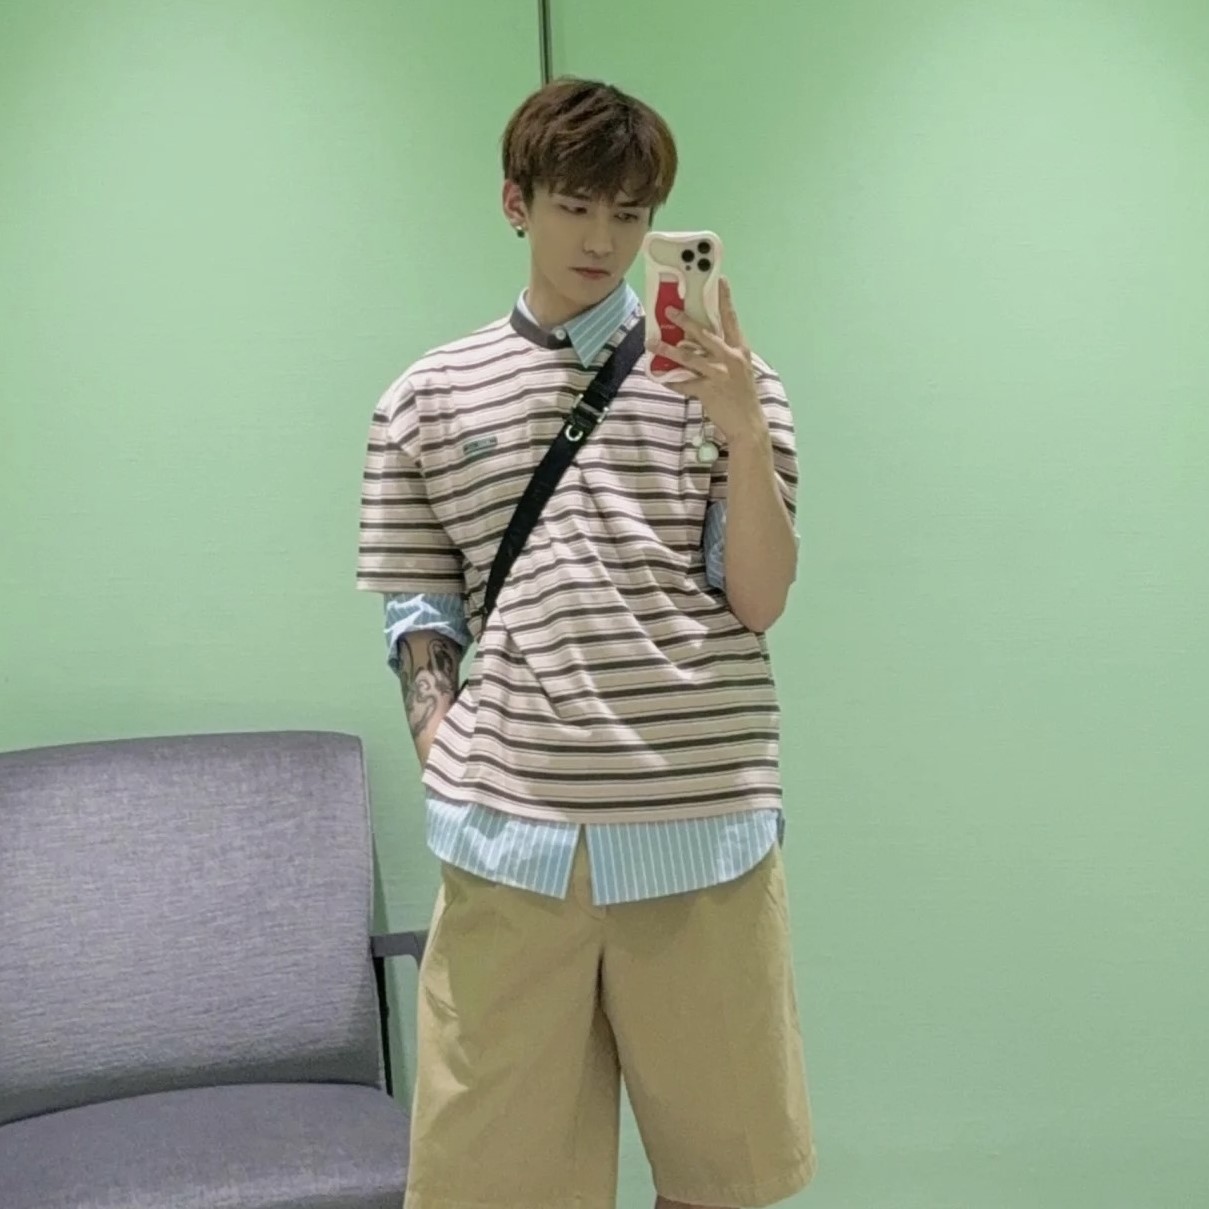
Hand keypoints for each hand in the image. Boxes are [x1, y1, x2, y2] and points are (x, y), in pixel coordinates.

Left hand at [648, 277, 767, 446]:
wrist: (748, 424)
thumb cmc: (742, 396)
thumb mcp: (738, 370)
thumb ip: (721, 354)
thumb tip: (693, 344)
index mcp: (739, 350)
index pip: (731, 320)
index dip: (725, 299)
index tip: (720, 280)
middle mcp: (730, 359)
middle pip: (704, 335)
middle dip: (685, 322)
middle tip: (669, 311)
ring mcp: (719, 374)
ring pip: (689, 357)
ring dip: (668, 350)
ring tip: (652, 343)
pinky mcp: (708, 390)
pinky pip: (684, 382)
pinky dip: (671, 380)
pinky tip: (660, 376)